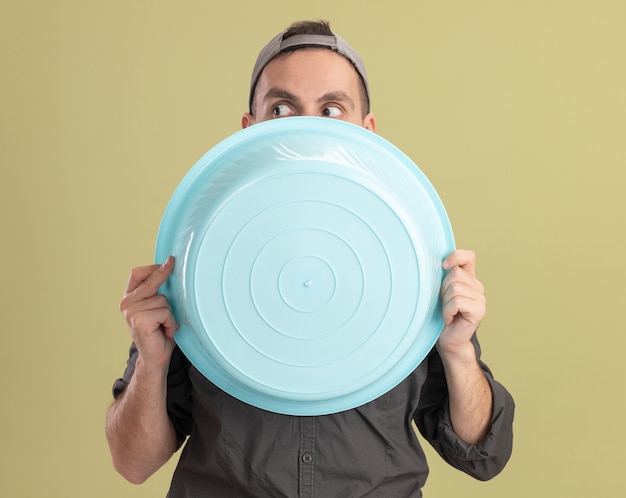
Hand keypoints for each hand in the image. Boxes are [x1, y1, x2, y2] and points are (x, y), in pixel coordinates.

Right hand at [119, 256, 178, 370]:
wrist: (156, 358)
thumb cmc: (159, 332)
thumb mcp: (157, 308)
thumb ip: (157, 292)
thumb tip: (170, 269)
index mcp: (129, 298)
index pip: (137, 274)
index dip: (153, 267)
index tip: (169, 260)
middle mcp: (126, 304)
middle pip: (150, 282)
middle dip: (164, 273)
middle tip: (172, 262)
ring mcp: (131, 312)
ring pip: (162, 299)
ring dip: (170, 313)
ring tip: (165, 325)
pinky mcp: (139, 321)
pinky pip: (165, 311)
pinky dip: (170, 322)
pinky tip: (165, 331)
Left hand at [437, 250, 485, 355]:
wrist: (448, 341)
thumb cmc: (441, 316)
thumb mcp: (440, 293)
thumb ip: (443, 277)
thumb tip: (436, 263)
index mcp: (469, 280)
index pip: (468, 257)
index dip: (455, 257)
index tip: (443, 266)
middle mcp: (477, 287)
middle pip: (455, 274)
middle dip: (443, 289)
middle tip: (444, 304)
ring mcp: (481, 299)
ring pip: (455, 288)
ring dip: (445, 302)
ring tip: (447, 312)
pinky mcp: (479, 310)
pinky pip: (457, 301)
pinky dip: (448, 311)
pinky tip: (449, 318)